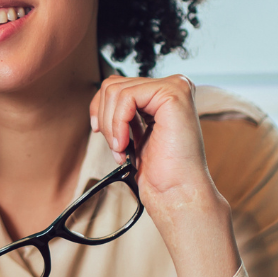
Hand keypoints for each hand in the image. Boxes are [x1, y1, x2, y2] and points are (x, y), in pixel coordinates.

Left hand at [89, 74, 239, 276]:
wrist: (177, 191)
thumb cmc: (160, 171)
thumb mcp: (135, 132)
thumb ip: (124, 111)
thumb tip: (102, 96)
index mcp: (164, 94)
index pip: (118, 85)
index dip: (100, 110)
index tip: (100, 133)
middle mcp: (173, 86)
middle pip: (113, 85)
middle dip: (106, 120)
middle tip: (118, 148)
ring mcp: (175, 86)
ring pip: (115, 90)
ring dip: (111, 126)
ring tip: (123, 148)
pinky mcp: (173, 92)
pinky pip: (125, 97)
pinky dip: (118, 124)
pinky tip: (126, 143)